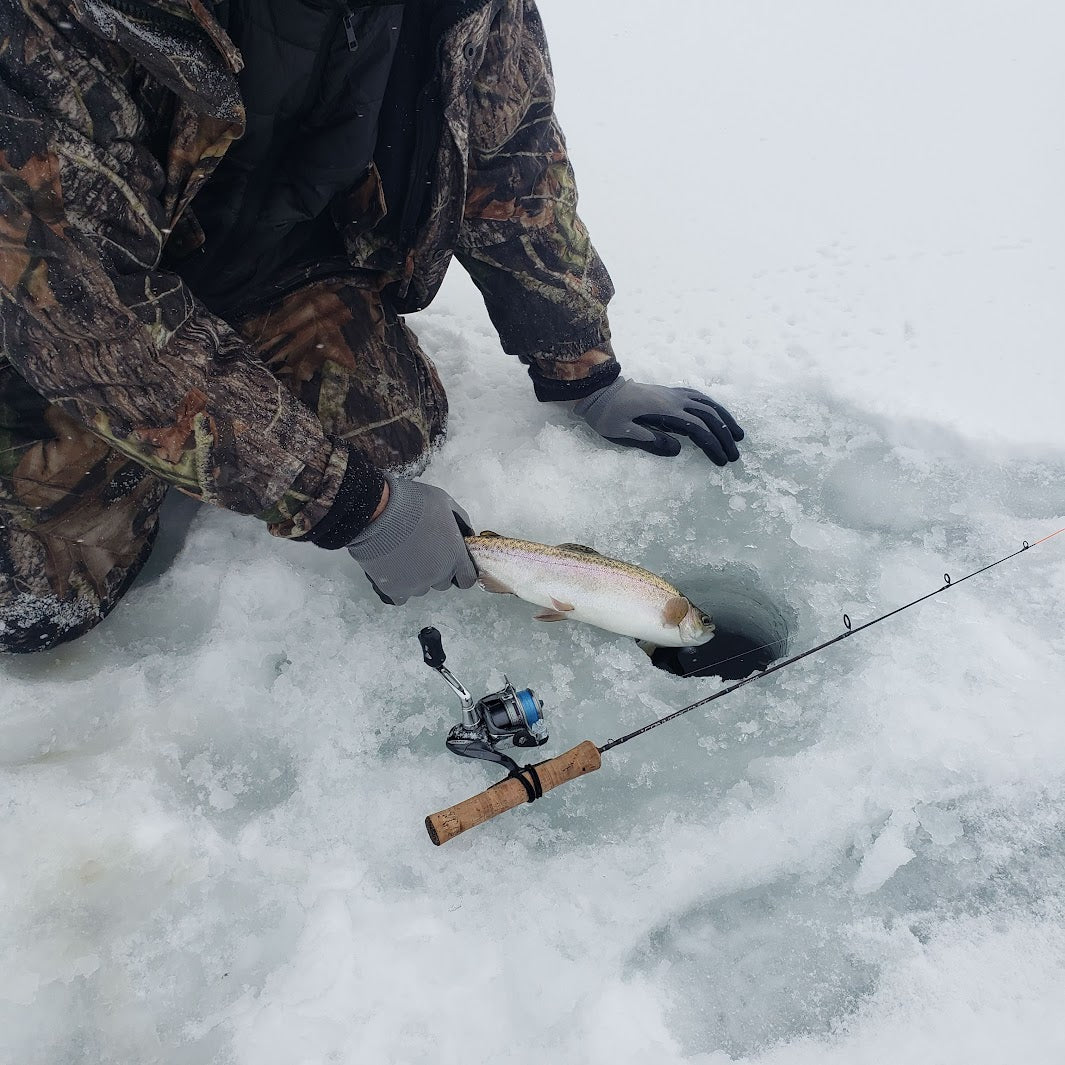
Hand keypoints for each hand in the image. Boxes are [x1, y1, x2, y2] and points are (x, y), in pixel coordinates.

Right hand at [346, 475, 477, 604]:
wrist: (378, 512)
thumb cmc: (412, 504)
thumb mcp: (446, 503)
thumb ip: (461, 522)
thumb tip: (467, 534)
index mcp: (455, 556)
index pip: (467, 579)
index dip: (460, 572)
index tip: (452, 565)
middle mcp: (439, 574)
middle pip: (443, 583)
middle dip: (436, 571)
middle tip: (422, 552)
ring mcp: (416, 585)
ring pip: (421, 589)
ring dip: (415, 577)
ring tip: (403, 556)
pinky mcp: (394, 590)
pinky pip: (400, 596)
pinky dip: (397, 586)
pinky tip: (392, 569)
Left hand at [573, 376, 743, 465]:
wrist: (597, 390)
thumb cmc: (606, 415)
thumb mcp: (622, 432)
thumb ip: (650, 440)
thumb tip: (679, 450)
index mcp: (664, 410)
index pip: (698, 429)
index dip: (713, 445)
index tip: (722, 461)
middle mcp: (674, 399)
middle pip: (708, 416)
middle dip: (724, 436)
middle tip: (735, 456)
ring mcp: (673, 393)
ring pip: (707, 403)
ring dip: (724, 419)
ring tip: (738, 435)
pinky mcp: (669, 392)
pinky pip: (697, 396)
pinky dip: (712, 406)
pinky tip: (717, 415)